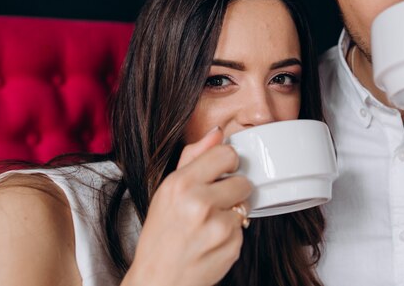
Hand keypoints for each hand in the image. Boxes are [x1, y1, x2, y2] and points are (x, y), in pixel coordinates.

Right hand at [122, 127, 252, 285]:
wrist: (158, 281)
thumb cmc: (160, 236)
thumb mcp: (167, 191)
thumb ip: (193, 158)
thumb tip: (217, 132)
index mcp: (181, 184)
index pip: (226, 154)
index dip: (228, 163)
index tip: (223, 171)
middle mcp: (199, 203)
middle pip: (243, 180)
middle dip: (233, 191)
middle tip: (213, 203)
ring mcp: (218, 226)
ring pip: (245, 205)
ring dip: (233, 214)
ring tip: (210, 224)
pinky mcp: (232, 246)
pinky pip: (244, 229)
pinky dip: (232, 235)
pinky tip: (212, 241)